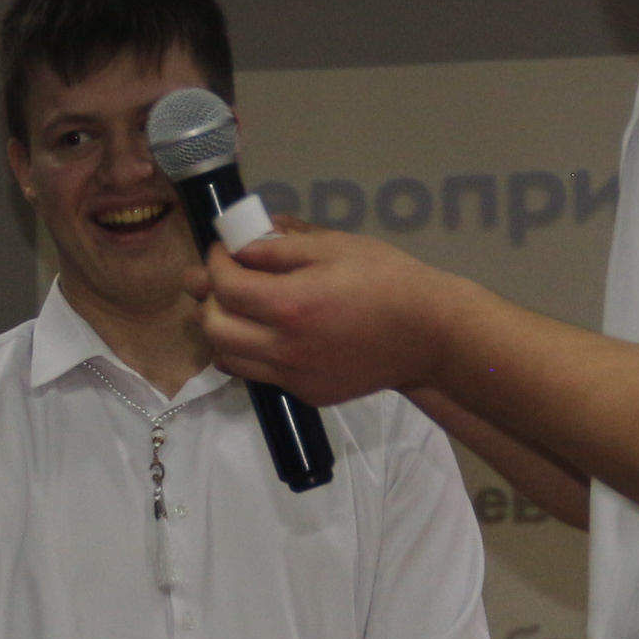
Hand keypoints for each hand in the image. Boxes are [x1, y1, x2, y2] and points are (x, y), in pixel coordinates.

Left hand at [194, 228, 461, 405]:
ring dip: (223, 329)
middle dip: (209, 298)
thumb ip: (280, 246)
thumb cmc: (387, 279)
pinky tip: (267, 334)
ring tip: (239, 308)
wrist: (429, 335)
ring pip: (229, 358)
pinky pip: (260, 374)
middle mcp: (283, 347)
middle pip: (215, 326)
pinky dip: (250, 353)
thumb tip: (239, 246)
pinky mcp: (307, 393)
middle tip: (224, 279)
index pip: (224, 285)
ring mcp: (294, 376)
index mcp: (289, 304)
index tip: (224, 250)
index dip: (215, 262)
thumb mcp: (334, 247)